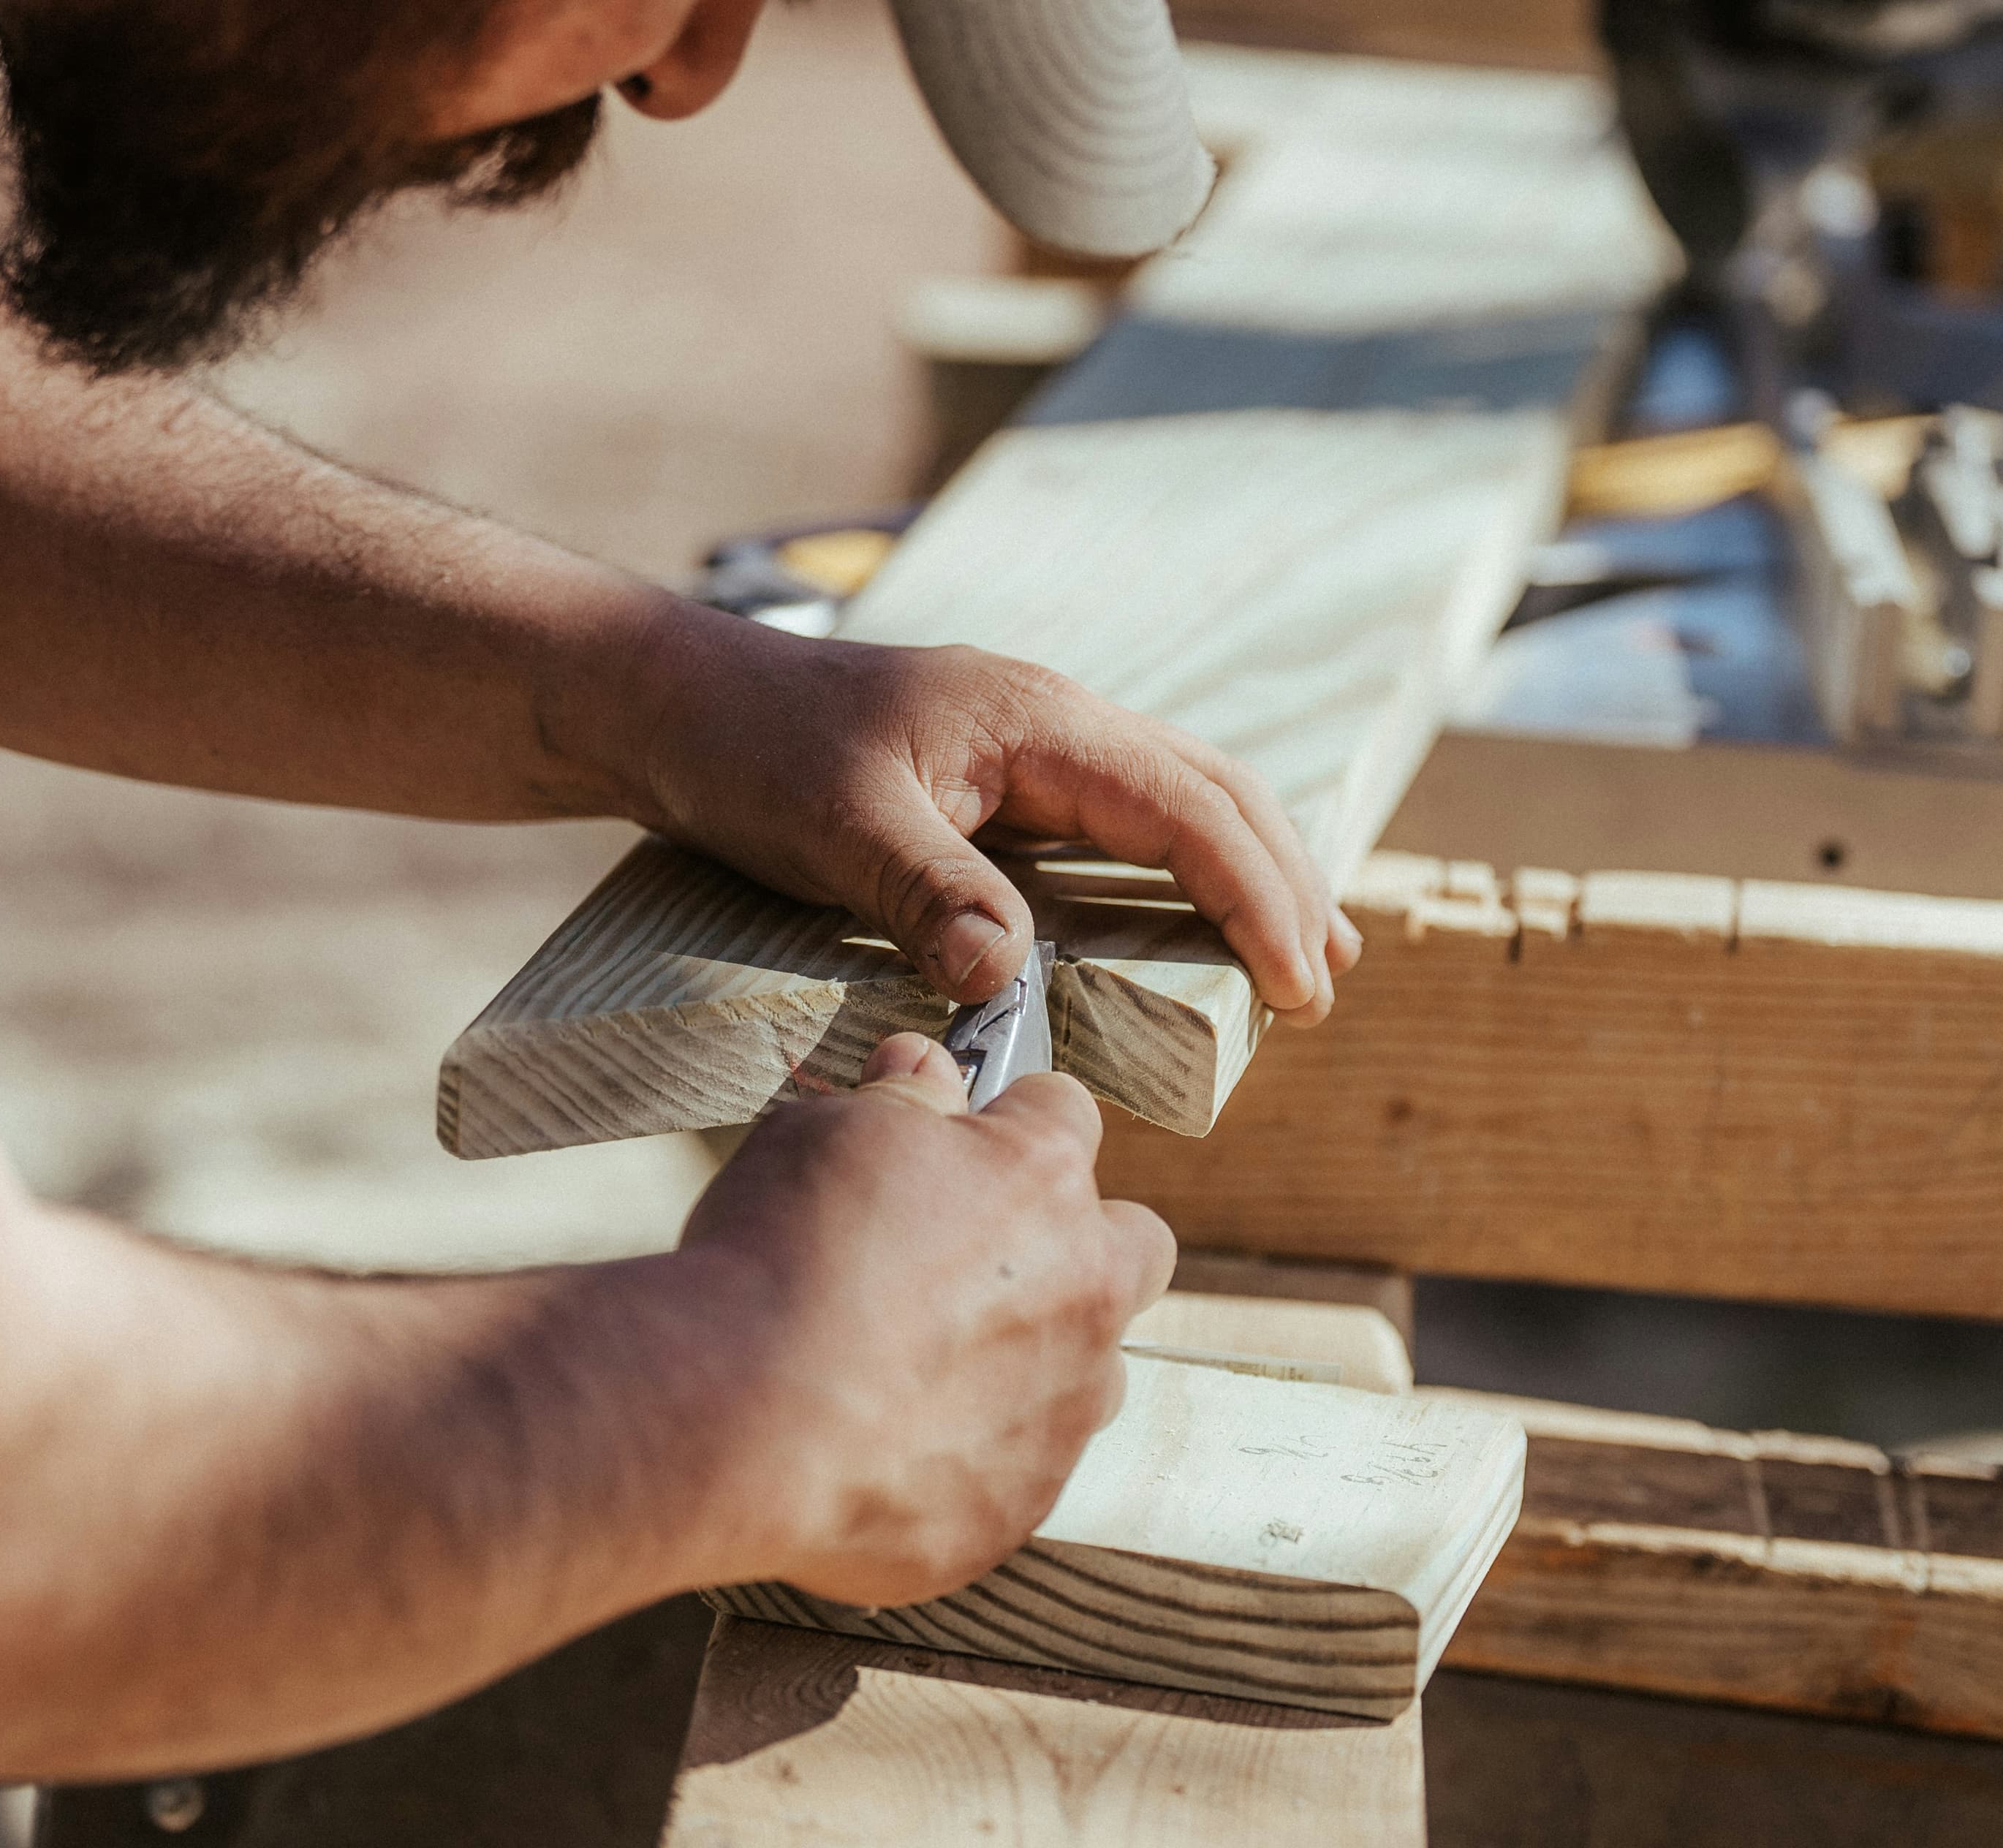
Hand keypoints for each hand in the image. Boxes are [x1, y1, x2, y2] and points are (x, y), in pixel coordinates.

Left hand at [622, 607, 1362, 1022]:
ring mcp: (1035, 745)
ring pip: (1183, 797)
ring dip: (1252, 872)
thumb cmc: (750, 752)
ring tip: (1307, 956)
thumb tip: (1007, 979)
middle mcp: (1055, 721)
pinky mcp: (1006, 778)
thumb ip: (925, 893)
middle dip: (1286, 885)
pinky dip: (1186, 867)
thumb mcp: (831, 828)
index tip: (1298, 985)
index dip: (1256, 897)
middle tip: (1325, 988)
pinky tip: (1197, 918)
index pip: (1188, 808)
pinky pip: (1129, 818)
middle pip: (1216, 792)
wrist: (677, 703)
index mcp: (1038, 721)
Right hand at [676, 1032, 1175, 1606]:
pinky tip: (878, 1450)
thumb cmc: (778, 1256)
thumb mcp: (825, 1133)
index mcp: (1043, 1180)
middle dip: (1078, 1244)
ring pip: (1088, 1374)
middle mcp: (1083, 1294)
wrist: (737, 1419)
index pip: (1065, 1114)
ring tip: (918, 1371)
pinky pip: (1012, 1474)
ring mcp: (1061, 1412)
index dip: (1010, 1121)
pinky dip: (964, 1461)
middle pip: (1134, 1248)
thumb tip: (924, 1066)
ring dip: (1030, 1364)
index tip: (963, 1139)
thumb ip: (899, 1100)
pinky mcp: (1014, 1509)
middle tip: (975, 1260)